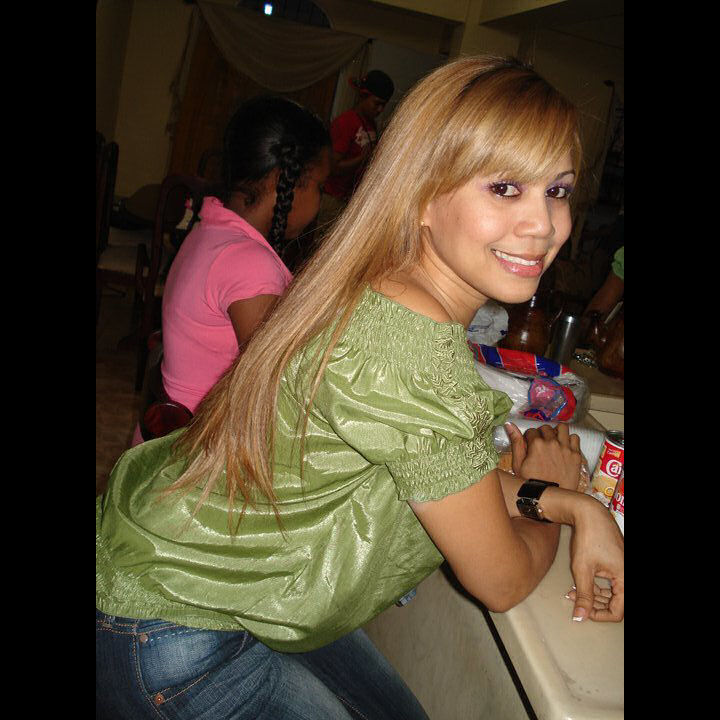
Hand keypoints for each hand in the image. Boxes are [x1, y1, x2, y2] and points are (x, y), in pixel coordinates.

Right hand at [505, 422, 581, 490]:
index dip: (529, 438)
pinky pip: (575, 438)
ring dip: (557, 432)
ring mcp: (566, 448)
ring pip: (562, 428)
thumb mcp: (518, 464)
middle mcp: (552, 442)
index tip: (530, 445)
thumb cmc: (531, 483)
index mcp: (536, 444)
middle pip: (546, 428)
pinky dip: (570, 440)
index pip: (531, 431)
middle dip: (542, 434)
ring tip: (554, 440)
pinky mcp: (576, 455)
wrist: (550, 497)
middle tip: (541, 444)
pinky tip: (565, 447)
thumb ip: (515, 442)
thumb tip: (509, 424)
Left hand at [568, 497, 623, 621]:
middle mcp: (627, 574)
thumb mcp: (582, 569)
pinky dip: (597, 585)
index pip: (618, 612)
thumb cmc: (588, 538)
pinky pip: (611, 581)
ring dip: (595, 595)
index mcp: (625, 578)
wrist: (590, 513)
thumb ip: (584, 595)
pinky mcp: (617, 563)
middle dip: (595, 604)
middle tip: (575, 599)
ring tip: (573, 592)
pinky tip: (580, 583)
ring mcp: (623, 568)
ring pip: (613, 593)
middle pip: (617, 603)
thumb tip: (581, 617)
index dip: (599, 615)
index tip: (582, 610)